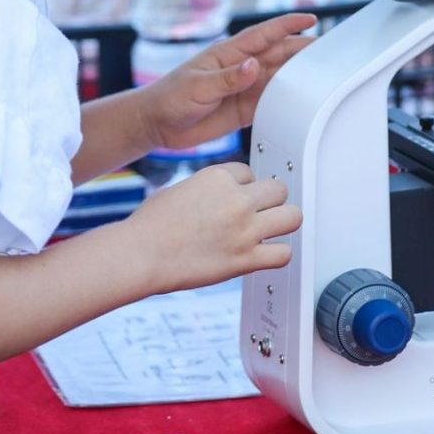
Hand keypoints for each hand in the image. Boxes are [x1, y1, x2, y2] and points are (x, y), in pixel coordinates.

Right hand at [133, 161, 300, 292]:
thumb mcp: (179, 189)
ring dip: (282, 223)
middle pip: (279, 189)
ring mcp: (244, 230)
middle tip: (259, 212)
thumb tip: (219, 196)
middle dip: (270, 200)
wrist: (141, 254)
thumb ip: (207, 189)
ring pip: (292, 217)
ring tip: (271, 230)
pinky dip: (278, 255)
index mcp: (218, 177)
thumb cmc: (150, 225)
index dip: (243, 187)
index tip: (235, 199)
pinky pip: (284, 254)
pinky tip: (267, 254)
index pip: (249, 173)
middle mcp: (236, 200)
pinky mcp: (245, 260)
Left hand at [141, 15, 316, 152]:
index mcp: (228, 54)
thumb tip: (254, 66)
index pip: (263, 35)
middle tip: (327, 50)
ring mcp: (243, 88)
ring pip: (278, 78)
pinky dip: (286, 102)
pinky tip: (300, 103)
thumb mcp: (198, 86)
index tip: (309, 19)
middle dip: (301, 50)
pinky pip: (271, 103)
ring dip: (297, 76)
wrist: (156, 124)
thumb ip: (227, 78)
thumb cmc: (169, 97)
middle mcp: (240, 68)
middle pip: (278, 55)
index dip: (287, 26)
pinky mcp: (243, 109)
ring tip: (321, 75)